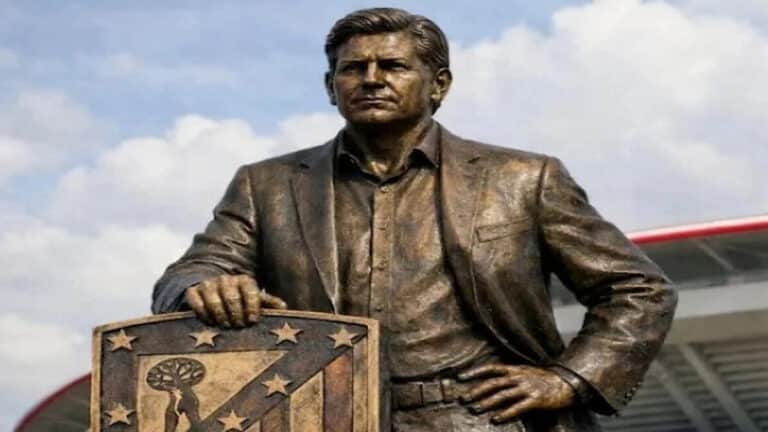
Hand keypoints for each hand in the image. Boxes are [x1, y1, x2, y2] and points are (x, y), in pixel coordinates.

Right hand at [184, 275, 286, 327]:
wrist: (215, 294)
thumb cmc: (241, 301)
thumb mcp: (255, 301)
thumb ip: (268, 304)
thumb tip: (284, 307)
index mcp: (244, 280)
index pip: (250, 290)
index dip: (252, 306)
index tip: (252, 320)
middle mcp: (226, 279)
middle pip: (231, 296)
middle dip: (236, 313)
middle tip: (238, 326)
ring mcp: (209, 284)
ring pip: (213, 299)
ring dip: (220, 315)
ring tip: (225, 325)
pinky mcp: (193, 291)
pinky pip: (195, 300)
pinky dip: (202, 312)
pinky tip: (209, 322)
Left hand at [458, 364, 575, 423]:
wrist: (567, 382)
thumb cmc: (545, 378)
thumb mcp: (526, 372)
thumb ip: (511, 375)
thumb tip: (493, 380)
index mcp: (515, 369)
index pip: (491, 368)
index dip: (475, 372)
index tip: (461, 377)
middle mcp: (519, 377)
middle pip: (493, 383)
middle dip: (477, 390)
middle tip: (464, 398)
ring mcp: (527, 388)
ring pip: (503, 395)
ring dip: (487, 402)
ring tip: (476, 408)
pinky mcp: (536, 399)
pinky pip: (518, 407)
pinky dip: (506, 413)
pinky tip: (496, 419)